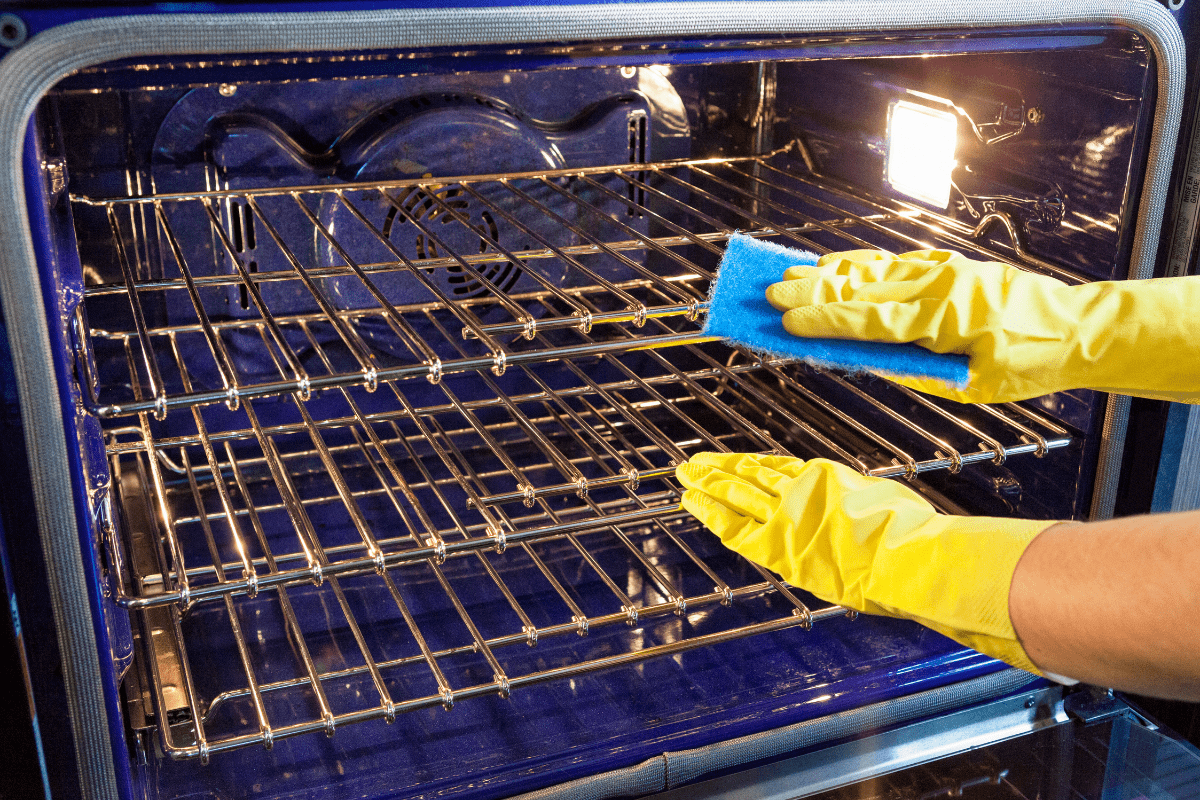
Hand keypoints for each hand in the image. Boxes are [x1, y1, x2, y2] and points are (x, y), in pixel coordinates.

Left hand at [676, 451, 1056, 673]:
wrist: (906, 555)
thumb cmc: (908, 533)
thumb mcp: (882, 500)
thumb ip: (859, 502)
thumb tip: (861, 508)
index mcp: (826, 478)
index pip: (778, 468)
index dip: (751, 464)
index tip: (734, 462)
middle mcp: (800, 492)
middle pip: (749, 476)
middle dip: (718, 470)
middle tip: (692, 464)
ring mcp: (785, 516)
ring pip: (736, 494)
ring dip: (706, 484)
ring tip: (684, 477)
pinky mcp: (777, 546)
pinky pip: (735, 527)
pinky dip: (711, 513)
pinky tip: (693, 504)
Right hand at [765, 249, 1199, 403]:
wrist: (1076, 327)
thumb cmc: (1027, 362)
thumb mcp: (967, 384)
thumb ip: (913, 370)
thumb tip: (865, 360)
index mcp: (942, 316)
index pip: (867, 319)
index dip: (822, 321)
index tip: (786, 323)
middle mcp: (938, 284)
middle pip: (860, 286)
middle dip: (812, 291)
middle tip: (770, 292)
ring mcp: (942, 270)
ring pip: (872, 269)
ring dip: (828, 273)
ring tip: (789, 275)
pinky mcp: (946, 266)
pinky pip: (891, 264)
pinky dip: (857, 266)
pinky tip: (833, 268)